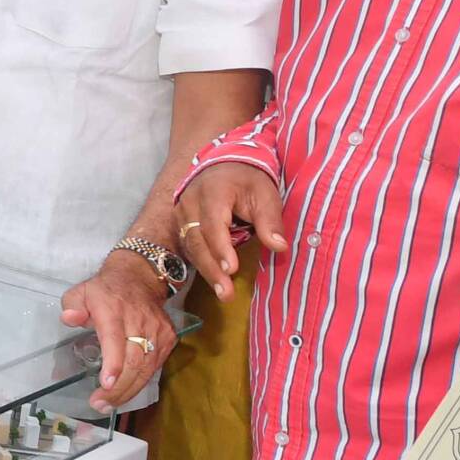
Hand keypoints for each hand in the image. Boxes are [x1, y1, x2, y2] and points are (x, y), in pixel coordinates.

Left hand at [62, 251, 177, 412]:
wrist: (140, 278)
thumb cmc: (104, 291)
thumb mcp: (81, 292)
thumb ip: (72, 305)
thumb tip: (70, 318)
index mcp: (114, 310)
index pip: (116, 339)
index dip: (113, 364)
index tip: (106, 384)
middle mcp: (139, 321)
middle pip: (133, 360)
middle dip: (117, 388)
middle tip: (100, 404)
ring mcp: (158, 330)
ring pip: (146, 367)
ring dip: (128, 390)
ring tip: (110, 404)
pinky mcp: (168, 338)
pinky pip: (155, 366)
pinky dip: (141, 381)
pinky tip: (126, 392)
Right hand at [174, 162, 288, 300]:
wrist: (223, 165)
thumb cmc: (248, 180)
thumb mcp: (265, 194)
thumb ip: (270, 220)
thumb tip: (279, 247)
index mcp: (212, 192)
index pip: (213, 224)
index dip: (221, 248)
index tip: (232, 269)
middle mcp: (190, 203)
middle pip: (197, 240)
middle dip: (212, 269)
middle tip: (226, 293)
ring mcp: (181, 214)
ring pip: (191, 247)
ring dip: (206, 271)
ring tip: (224, 293)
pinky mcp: (181, 224)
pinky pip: (190, 247)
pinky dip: (202, 264)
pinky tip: (215, 281)